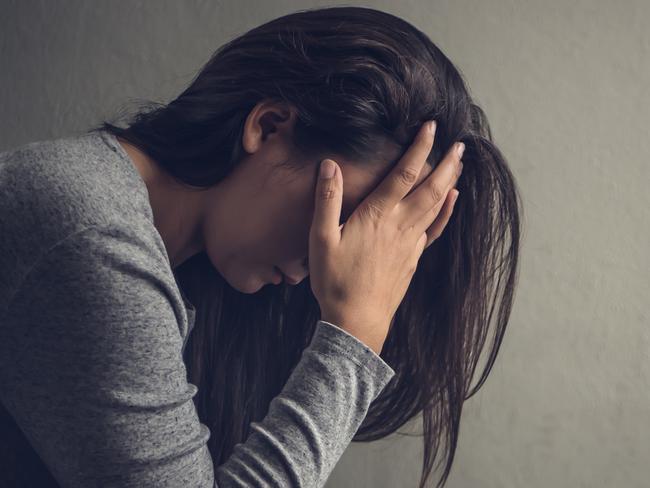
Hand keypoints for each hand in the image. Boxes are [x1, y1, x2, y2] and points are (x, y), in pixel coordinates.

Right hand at [308, 120, 463, 353]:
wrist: (357, 320)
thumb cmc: (335, 280)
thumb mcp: (321, 239)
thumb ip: (327, 200)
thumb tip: (330, 165)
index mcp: (377, 216)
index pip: (404, 173)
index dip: (419, 148)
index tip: (431, 127)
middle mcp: (400, 225)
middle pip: (431, 187)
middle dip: (446, 163)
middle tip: (460, 143)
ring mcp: (410, 243)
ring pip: (436, 206)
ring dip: (450, 182)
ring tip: (460, 163)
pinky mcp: (412, 258)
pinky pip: (434, 229)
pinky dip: (445, 212)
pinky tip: (451, 201)